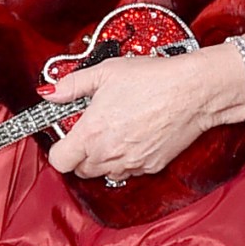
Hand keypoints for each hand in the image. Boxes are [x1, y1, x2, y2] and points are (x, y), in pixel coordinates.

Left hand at [45, 49, 232, 184]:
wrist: (193, 91)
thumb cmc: (153, 79)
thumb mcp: (105, 72)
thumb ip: (72, 85)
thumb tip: (51, 92)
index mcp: (91, 133)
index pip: (59, 161)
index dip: (59, 149)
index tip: (65, 136)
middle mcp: (108, 154)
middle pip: (79, 170)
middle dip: (80, 153)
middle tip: (90, 130)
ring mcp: (130, 164)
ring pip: (103, 173)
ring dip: (102, 159)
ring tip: (113, 133)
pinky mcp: (150, 167)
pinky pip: (128, 172)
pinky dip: (125, 161)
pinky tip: (132, 138)